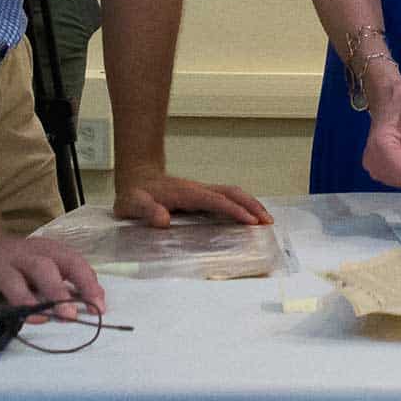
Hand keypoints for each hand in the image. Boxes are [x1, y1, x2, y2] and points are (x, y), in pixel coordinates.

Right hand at [0, 235, 104, 317]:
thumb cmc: (10, 263)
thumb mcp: (38, 263)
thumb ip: (64, 280)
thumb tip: (95, 302)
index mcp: (40, 249)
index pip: (70, 260)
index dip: (86, 282)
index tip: (98, 307)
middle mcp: (17, 254)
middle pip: (42, 266)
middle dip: (57, 290)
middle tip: (70, 315)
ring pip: (10, 278)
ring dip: (25, 298)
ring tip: (39, 319)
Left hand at [113, 168, 272, 228]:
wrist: (137, 178)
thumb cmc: (135, 195)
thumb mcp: (132, 204)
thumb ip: (146, 210)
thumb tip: (163, 221)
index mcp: (186, 193)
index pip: (215, 200)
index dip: (233, 210)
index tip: (250, 221)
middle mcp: (198, 189)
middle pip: (231, 192)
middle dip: (251, 205)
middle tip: (267, 222)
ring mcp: (202, 191)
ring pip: (233, 193)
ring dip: (251, 204)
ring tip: (266, 220)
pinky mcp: (203, 196)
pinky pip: (228, 198)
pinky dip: (243, 205)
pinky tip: (250, 217)